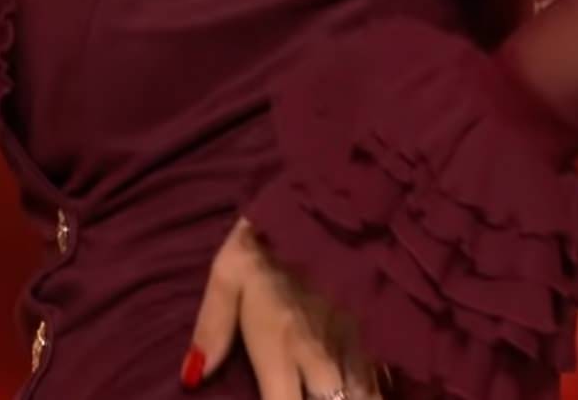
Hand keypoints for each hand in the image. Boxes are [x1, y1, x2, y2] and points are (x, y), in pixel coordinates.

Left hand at [184, 218, 380, 399]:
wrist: (332, 198)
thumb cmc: (272, 235)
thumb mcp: (230, 270)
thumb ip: (211, 327)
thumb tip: (191, 376)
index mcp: (279, 346)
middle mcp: (321, 357)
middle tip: (311, 390)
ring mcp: (357, 345)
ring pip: (364, 396)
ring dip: (351, 397)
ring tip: (338, 390)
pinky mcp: (382, 330)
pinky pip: (385, 376)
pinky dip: (375, 385)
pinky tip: (363, 385)